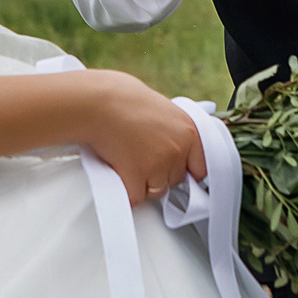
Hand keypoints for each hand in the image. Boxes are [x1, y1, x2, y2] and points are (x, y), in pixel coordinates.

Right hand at [76, 70, 207, 204]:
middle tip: (140, 155)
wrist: (96, 103)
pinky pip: (136, 198)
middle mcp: (177, 149)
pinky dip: (126, 190)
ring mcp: (158, 165)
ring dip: (143, 182)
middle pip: (175, 180)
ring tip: (127, 160)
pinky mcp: (136, 178)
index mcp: (188, 130)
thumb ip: (173, 131)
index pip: (201, 166)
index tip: (175, 169)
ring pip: (156, 191)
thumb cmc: (121, 99)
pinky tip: (118, 170)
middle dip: (160, 173)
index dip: (186, 169)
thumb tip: (174, 147)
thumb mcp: (160, 109)